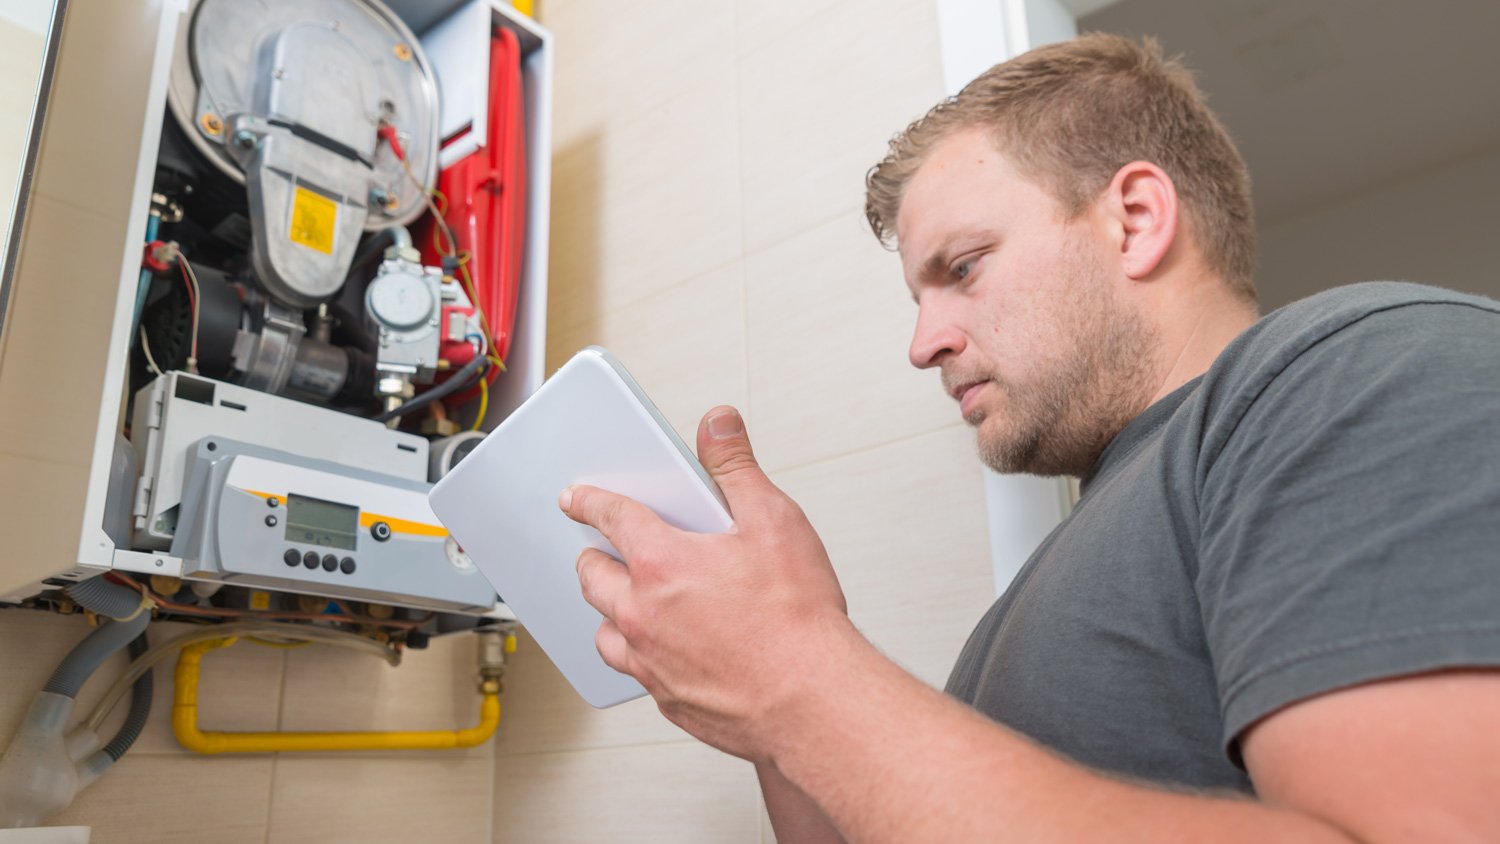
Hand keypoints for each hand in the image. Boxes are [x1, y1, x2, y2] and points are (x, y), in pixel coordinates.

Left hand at [560, 406, 851, 761]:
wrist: (813, 701)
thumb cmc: (798, 619)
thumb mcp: (774, 521)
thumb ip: (737, 467)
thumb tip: (718, 423)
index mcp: (662, 561)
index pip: (610, 517)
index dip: (589, 501)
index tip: (576, 497)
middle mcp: (642, 612)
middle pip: (592, 577)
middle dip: (593, 557)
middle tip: (603, 549)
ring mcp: (649, 660)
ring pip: (604, 630)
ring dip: (611, 611)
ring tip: (631, 601)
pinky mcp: (666, 698)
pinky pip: (634, 671)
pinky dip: (640, 654)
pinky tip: (664, 649)